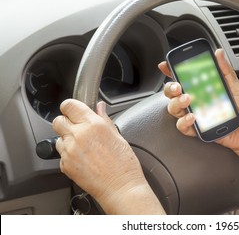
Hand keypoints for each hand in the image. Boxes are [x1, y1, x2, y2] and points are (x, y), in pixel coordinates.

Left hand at [52, 99, 163, 213]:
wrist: (120, 187)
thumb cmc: (124, 165)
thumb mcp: (118, 136)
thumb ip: (104, 119)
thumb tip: (99, 107)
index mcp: (93, 125)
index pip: (69, 105)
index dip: (70, 106)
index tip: (74, 109)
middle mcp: (78, 136)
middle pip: (58, 120)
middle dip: (66, 122)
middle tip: (78, 127)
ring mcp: (69, 151)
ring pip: (58, 138)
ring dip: (67, 139)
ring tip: (83, 146)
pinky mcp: (65, 165)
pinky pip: (61, 154)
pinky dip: (69, 154)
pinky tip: (83, 158)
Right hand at [158, 49, 238, 163]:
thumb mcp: (235, 86)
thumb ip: (225, 70)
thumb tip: (219, 53)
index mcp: (202, 89)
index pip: (182, 78)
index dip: (171, 71)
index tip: (166, 65)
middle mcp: (195, 102)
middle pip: (172, 94)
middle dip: (170, 88)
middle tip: (178, 86)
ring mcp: (195, 115)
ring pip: (174, 109)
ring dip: (177, 103)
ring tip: (188, 99)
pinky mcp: (198, 130)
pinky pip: (183, 127)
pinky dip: (184, 121)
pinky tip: (192, 116)